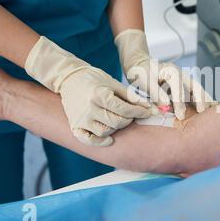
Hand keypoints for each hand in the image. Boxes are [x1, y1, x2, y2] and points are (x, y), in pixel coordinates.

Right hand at [25, 36, 152, 145]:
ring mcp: (81, 118)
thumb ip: (132, 97)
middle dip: (129, 120)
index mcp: (100, 95)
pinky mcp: (75, 125)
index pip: (125, 109)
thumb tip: (150, 107)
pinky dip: (100, 141)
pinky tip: (109, 139)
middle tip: (131, 115)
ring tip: (118, 119)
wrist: (70, 79)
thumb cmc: (95, 80)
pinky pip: (89, 140)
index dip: (140, 112)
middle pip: (117, 122)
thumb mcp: (114, 84)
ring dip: (116, 128)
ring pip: (105, 132)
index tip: (148, 112)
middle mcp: (89, 108)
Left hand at [115, 29, 214, 119]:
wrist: (141, 65)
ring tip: (215, 112)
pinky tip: (213, 108)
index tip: (180, 116)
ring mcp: (185, 79)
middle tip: (202, 114)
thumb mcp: (144, 81)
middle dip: (201, 101)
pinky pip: (197, 93)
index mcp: (172, 72)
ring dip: (206, 101)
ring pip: (199, 91)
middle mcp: (182, 74)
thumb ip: (155, 93)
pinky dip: (204, 100)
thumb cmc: (141, 73)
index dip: (180, 104)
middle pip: (196, 88)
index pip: (179, 89)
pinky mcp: (185, 86)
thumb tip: (167, 105)